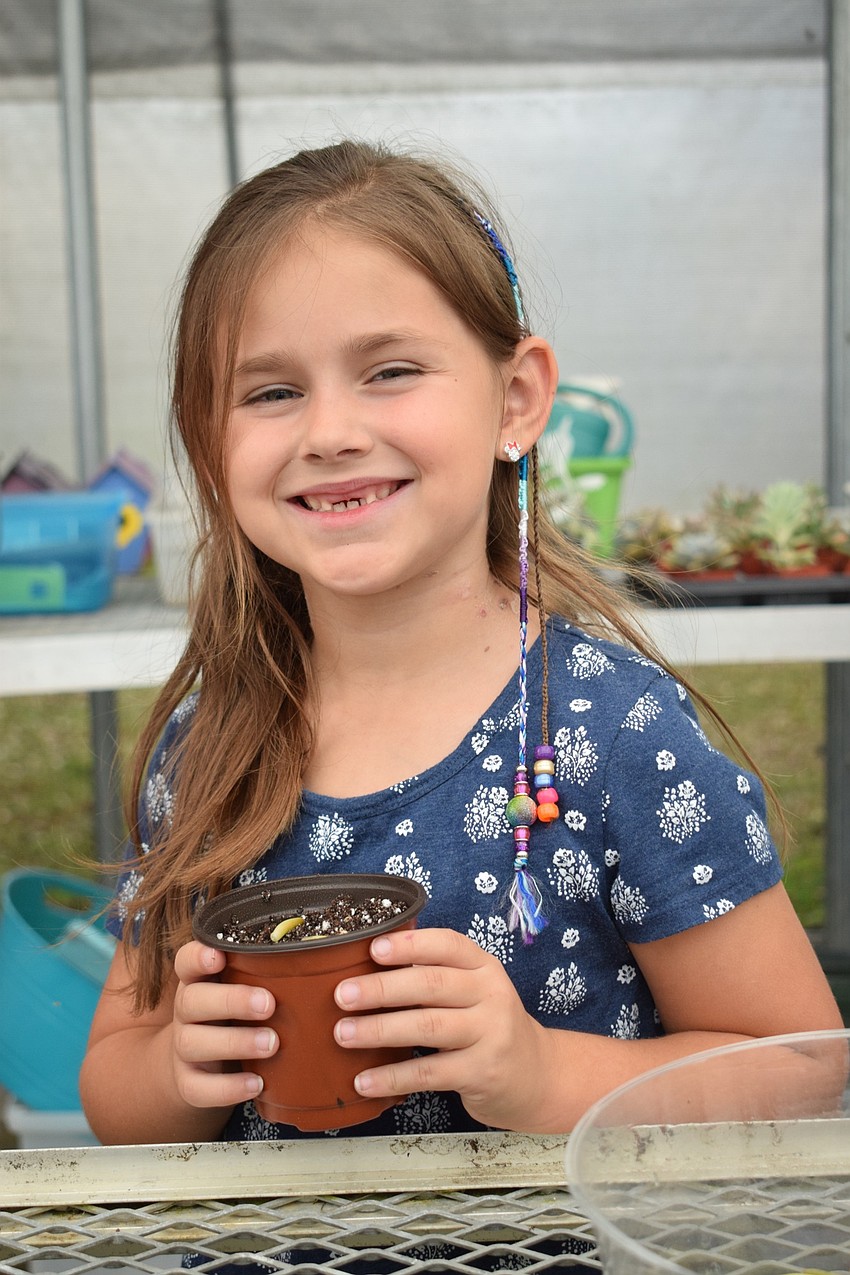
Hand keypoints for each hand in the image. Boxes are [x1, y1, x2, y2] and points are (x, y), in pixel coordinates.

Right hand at [170, 940, 278, 1109]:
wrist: (206, 1066)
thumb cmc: (238, 1016)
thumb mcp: (246, 990)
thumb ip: (268, 976)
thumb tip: (324, 965)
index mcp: (200, 981)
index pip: (186, 962)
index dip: (197, 957)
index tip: (218, 957)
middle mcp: (186, 1011)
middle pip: (190, 1000)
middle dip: (231, 1001)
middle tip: (269, 1005)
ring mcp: (182, 1048)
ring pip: (192, 1043)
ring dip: (234, 1043)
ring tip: (272, 1044)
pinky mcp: (187, 1082)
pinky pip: (198, 1088)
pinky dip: (227, 1088)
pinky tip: (257, 1083)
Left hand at [332, 927, 556, 1130]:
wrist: (536, 1076)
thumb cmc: (488, 1026)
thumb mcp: (473, 992)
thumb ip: (434, 978)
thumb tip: (366, 970)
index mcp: (483, 967)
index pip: (448, 945)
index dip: (410, 945)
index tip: (373, 948)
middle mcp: (491, 995)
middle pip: (431, 985)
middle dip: (382, 988)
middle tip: (342, 995)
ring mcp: (490, 1034)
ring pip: (428, 1027)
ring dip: (380, 1030)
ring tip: (343, 1034)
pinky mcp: (482, 1072)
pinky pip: (429, 1073)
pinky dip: (393, 1077)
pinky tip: (364, 1080)